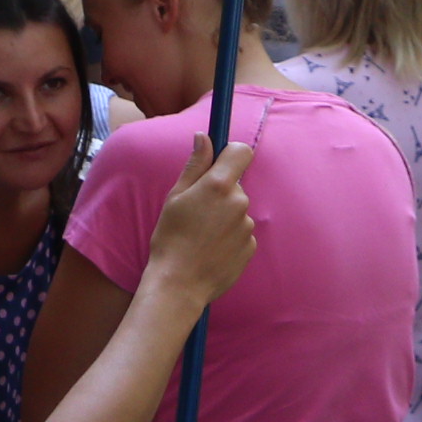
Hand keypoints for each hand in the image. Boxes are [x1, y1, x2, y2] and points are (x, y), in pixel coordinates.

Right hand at [142, 137, 257, 303]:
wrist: (179, 284)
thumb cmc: (171, 238)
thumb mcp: (175, 197)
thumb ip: (195, 165)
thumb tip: (204, 137)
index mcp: (219, 185)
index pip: (241, 152)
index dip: (230, 154)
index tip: (219, 162)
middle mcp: (239, 202)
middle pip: (235, 185)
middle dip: (220, 191)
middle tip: (196, 211)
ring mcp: (247, 226)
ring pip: (237, 210)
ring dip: (224, 216)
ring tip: (201, 235)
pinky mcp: (251, 248)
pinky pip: (241, 233)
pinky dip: (229, 237)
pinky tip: (211, 249)